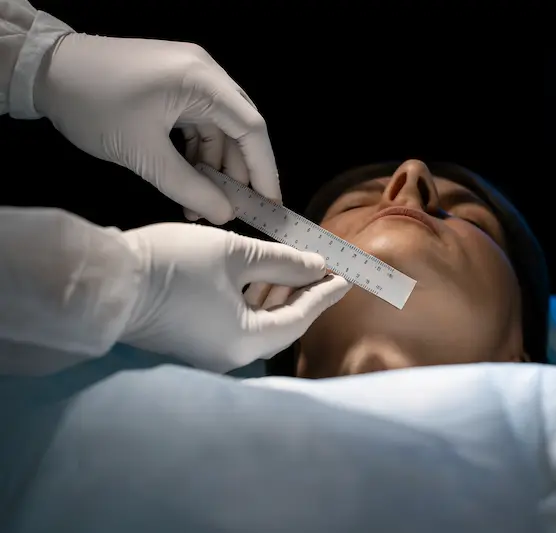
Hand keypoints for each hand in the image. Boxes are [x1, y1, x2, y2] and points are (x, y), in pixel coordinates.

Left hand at [34, 34, 278, 224]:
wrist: (47, 70)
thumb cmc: (92, 105)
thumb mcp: (143, 155)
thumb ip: (188, 188)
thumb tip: (224, 214)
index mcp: (202, 81)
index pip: (251, 129)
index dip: (264, 170)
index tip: (269, 203)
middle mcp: (204, 73)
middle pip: (239, 129)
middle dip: (237, 173)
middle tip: (231, 209)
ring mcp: (189, 77)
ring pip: (218, 130)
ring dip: (212, 169)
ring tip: (198, 205)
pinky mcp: (175, 84)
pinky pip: (199, 124)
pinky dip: (196, 154)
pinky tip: (186, 182)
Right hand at [119, 224, 351, 372]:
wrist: (105, 281)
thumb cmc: (172, 265)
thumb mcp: (236, 255)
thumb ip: (283, 262)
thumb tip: (315, 265)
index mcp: (246, 341)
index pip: (299, 318)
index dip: (324, 294)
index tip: (346, 277)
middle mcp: (230, 357)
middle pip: (282, 326)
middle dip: (304, 294)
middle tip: (324, 269)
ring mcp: (209, 353)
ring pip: (260, 324)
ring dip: (279, 296)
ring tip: (298, 268)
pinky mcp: (193, 343)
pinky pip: (238, 324)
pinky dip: (254, 302)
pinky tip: (263, 279)